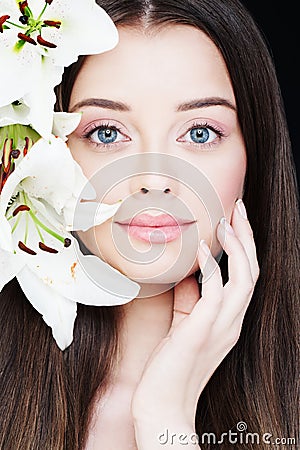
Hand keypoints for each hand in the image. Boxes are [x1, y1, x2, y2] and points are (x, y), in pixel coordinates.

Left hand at [131, 200, 258, 448]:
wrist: (163, 403)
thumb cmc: (172, 364)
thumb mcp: (185, 324)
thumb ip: (190, 298)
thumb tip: (188, 272)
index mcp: (230, 319)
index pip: (247, 276)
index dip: (245, 247)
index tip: (236, 221)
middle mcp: (233, 321)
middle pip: (253, 271)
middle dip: (248, 237)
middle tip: (238, 208)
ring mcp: (222, 326)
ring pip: (244, 278)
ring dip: (238, 247)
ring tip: (227, 221)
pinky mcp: (203, 330)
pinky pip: (215, 292)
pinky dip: (211, 268)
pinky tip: (201, 249)